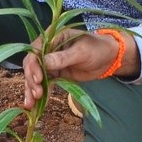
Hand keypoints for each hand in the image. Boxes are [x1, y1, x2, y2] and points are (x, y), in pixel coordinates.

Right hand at [20, 30, 135, 108]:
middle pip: (32, 65)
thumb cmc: (97, 48)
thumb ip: (63, 57)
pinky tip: (35, 104)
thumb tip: (44, 62)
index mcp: (53, 37)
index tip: (38, 79)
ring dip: (32, 89)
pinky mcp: (56, 74)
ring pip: (36, 76)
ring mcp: (52, 62)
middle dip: (31, 80)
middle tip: (37, 94)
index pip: (35, 50)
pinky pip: (45, 83)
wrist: (109, 58)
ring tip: (31, 104)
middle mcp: (49, 49)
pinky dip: (41, 92)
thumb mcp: (81, 51)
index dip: (33, 65)